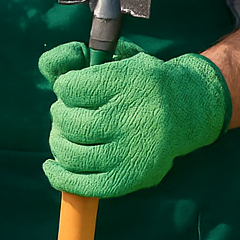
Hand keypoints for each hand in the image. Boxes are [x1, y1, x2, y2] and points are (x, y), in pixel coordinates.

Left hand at [37, 39, 229, 199]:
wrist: (188, 110)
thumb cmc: (140, 81)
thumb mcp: (114, 54)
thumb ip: (72, 56)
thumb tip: (51, 74)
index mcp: (128, 80)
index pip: (71, 88)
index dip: (64, 86)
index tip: (70, 87)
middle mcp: (131, 117)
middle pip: (70, 122)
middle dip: (60, 114)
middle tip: (68, 110)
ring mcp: (131, 151)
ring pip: (72, 153)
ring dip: (58, 141)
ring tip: (65, 132)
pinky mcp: (131, 177)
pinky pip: (86, 185)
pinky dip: (60, 177)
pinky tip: (51, 166)